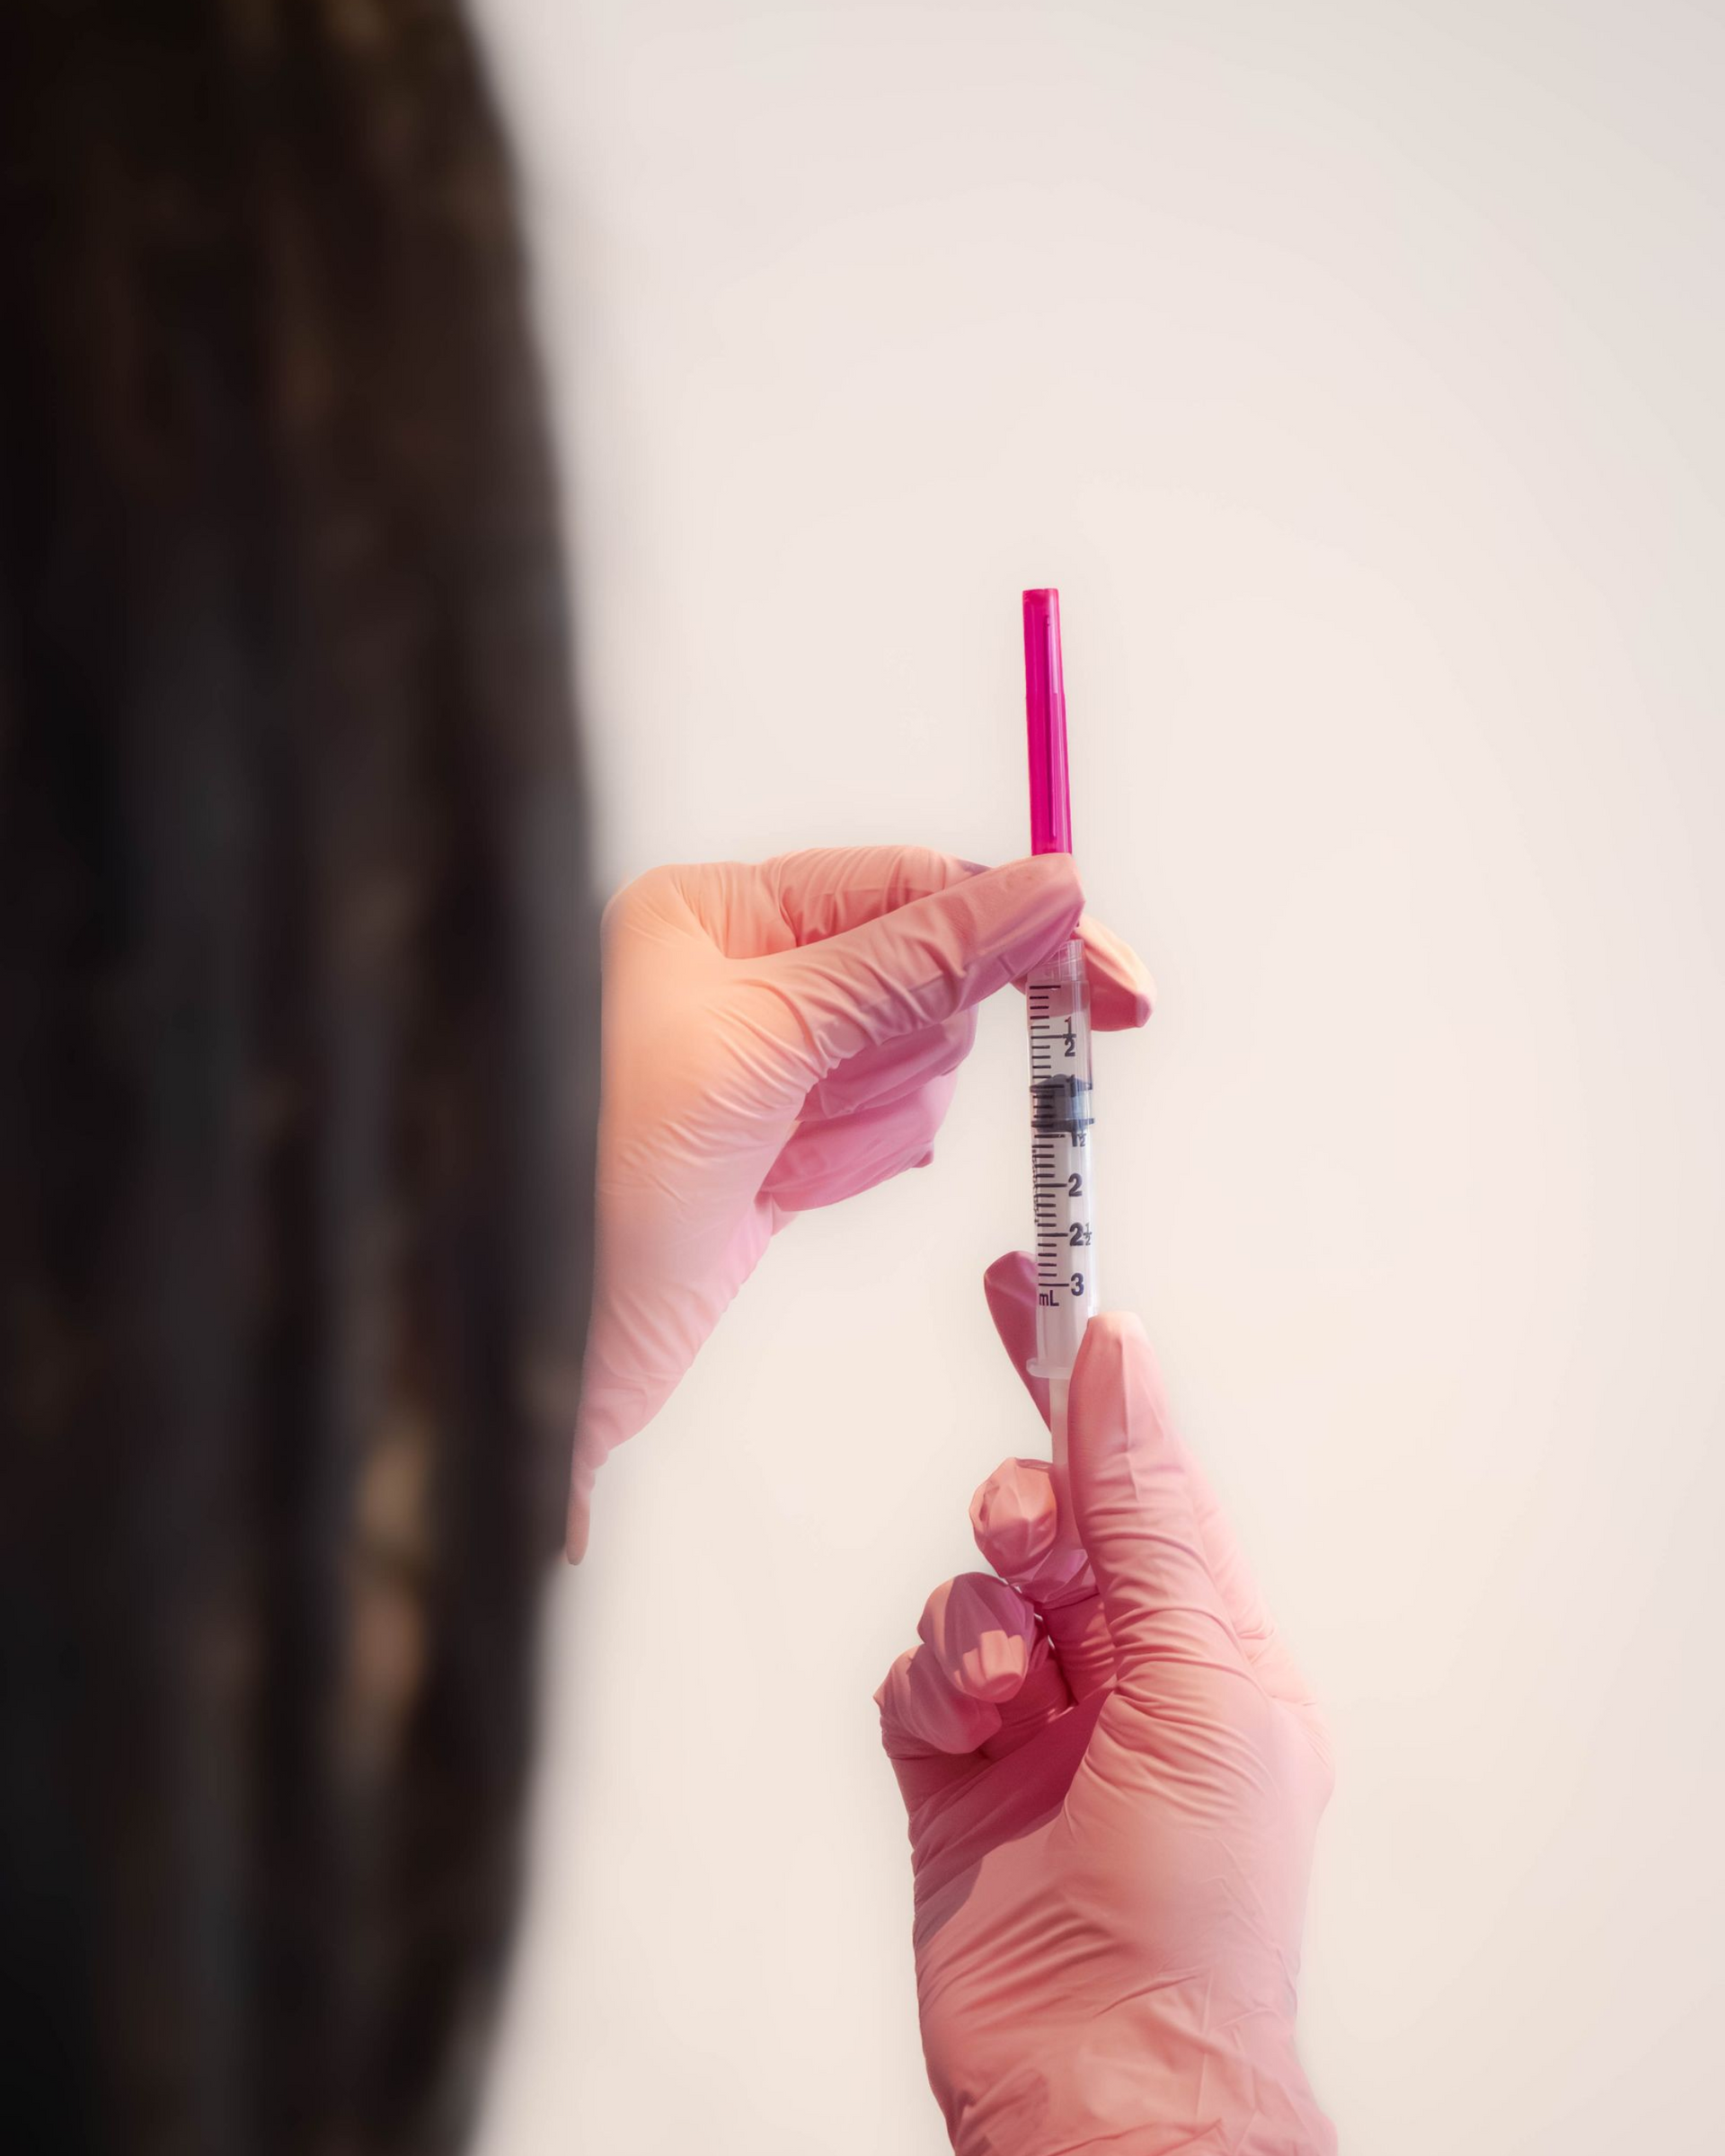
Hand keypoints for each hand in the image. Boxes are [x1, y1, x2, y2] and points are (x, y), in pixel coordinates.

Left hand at [568, 847, 1151, 1558]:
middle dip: (901, 1054)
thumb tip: (1044, 895)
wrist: (541, 1353)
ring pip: (910, 1064)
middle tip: (825, 1104)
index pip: (905, 886)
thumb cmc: (596, 1184)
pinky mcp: (772, 1141)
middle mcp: (733, 971)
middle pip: (920, 977)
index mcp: (709, 912)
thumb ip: (916, 961)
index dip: (1012, 930)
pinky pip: (876, 1132)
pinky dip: (850, 1165)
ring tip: (779, 1161)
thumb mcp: (768, 1047)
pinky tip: (778, 1191)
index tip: (1107, 983)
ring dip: (868, 1125)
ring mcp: (758, 1061)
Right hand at [875, 1256, 1335, 2155]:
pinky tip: (962, 1733)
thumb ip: (1150, 1511)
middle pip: (1046, 1513)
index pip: (1136, 1466)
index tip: (1034, 1276)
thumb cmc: (1199, 1910)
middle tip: (1032, 1546)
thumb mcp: (1204, 1675)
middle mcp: (1118, 1663)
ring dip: (975, 1621)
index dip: (1081, 1369)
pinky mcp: (949, 1768)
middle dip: (1028, 1511)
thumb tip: (1122, 1366)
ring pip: (967, 1584)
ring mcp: (1030, 1717)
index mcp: (1204, 1633)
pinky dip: (928, 1681)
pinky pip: (912, 1667)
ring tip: (1007, 1692)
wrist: (1106, 2076)